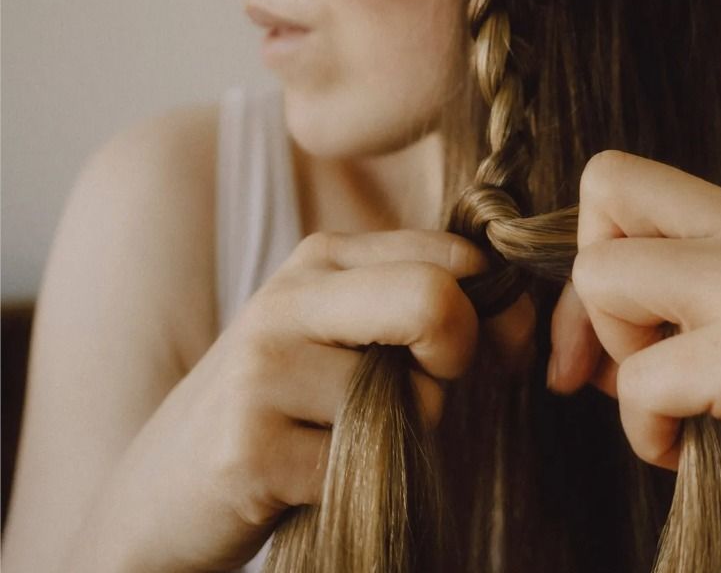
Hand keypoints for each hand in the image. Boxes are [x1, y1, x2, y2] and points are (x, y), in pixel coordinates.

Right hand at [73, 230, 532, 572]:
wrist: (157, 502)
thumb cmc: (285, 416)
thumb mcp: (353, 341)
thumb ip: (435, 311)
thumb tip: (524, 313)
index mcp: (324, 258)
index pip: (457, 256)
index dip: (493, 314)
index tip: (474, 355)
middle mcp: (290, 299)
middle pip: (436, 302)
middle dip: (458, 362)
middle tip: (419, 397)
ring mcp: (262, 372)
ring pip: (415, 402)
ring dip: (403, 440)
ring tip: (336, 442)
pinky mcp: (250, 450)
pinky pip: (370, 466)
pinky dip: (360, 484)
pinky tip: (305, 480)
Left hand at [548, 151, 720, 572]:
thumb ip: (708, 306)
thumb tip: (592, 331)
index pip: (636, 185)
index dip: (599, 258)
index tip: (619, 343)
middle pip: (610, 185)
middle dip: (585, 287)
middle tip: (614, 368)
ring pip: (604, 274)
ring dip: (615, 361)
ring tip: (673, 413)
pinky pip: (638, 381)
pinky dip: (645, 436)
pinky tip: (691, 457)